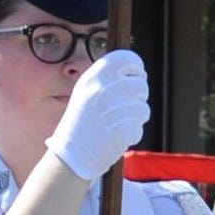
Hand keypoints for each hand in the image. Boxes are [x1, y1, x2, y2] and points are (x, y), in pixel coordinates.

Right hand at [45, 49, 151, 179]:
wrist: (71, 155)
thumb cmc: (81, 124)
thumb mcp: (85, 93)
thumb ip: (106, 79)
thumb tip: (134, 71)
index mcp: (93, 78)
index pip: (125, 59)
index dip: (137, 68)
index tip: (138, 76)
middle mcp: (103, 90)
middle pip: (141, 84)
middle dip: (139, 97)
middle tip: (126, 107)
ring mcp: (114, 109)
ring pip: (143, 108)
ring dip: (135, 118)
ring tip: (116, 124)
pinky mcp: (123, 129)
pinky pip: (139, 128)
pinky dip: (131, 135)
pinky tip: (115, 138)